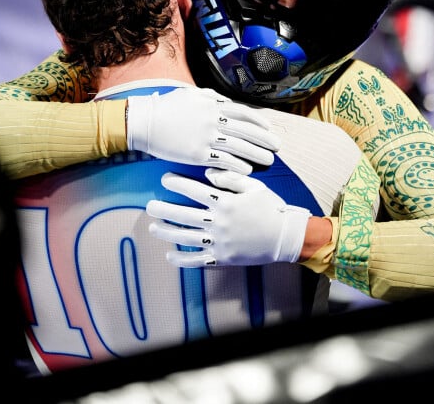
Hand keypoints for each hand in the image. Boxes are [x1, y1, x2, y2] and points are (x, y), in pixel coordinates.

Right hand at [126, 88, 280, 173]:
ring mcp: (206, 137)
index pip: (243, 113)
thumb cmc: (167, 106)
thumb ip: (210, 97)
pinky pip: (223, 160)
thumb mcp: (191, 94)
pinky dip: (237, 165)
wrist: (145, 121)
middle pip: (246, 130)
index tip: (269, 128)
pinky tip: (248, 170)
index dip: (259, 121)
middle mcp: (213, 120)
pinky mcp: (197, 154)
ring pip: (239, 146)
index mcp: (213, 104)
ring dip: (256, 154)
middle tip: (277, 146)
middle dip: (264, 139)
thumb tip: (225, 101)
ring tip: (269, 161)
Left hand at [147, 169, 310, 265]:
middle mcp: (219, 222)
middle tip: (149, 205)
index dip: (178, 183)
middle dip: (165, 209)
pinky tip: (170, 255)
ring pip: (187, 237)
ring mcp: (220, 242)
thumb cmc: (270, 208)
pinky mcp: (223, 258)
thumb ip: (231, 177)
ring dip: (168, 232)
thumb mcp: (254, 186)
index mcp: (226, 202)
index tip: (164, 179)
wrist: (284, 237)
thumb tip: (209, 173)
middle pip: (185, 214)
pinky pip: (198, 260)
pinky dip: (182, 259)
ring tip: (153, 227)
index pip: (195, 190)